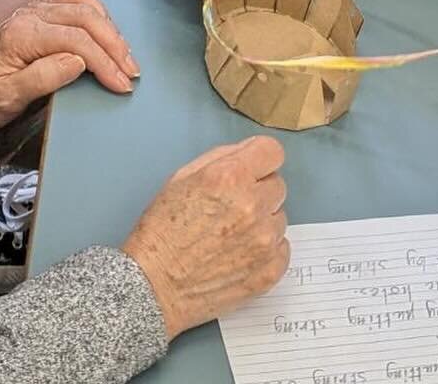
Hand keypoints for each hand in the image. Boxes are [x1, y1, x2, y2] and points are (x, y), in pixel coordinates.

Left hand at [0, 0, 139, 129]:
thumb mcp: (6, 98)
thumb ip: (42, 78)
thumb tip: (77, 61)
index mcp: (22, 35)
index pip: (75, 41)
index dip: (104, 61)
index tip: (121, 83)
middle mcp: (30, 14)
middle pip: (84, 17)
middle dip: (114, 44)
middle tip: (131, 71)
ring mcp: (36, 8)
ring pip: (82, 1)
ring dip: (108, 25)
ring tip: (124, 53)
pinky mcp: (40, 8)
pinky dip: (94, 6)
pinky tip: (105, 25)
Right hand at [124, 138, 289, 341]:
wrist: (156, 286)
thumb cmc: (162, 229)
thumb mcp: (181, 178)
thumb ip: (220, 158)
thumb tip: (248, 153)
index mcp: (229, 177)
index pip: (272, 152)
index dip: (260, 159)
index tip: (252, 169)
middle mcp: (252, 206)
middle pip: (278, 185)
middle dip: (259, 191)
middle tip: (233, 207)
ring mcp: (264, 242)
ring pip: (279, 218)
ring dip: (262, 222)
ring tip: (232, 235)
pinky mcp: (270, 271)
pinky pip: (282, 248)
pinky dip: (267, 249)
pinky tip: (240, 254)